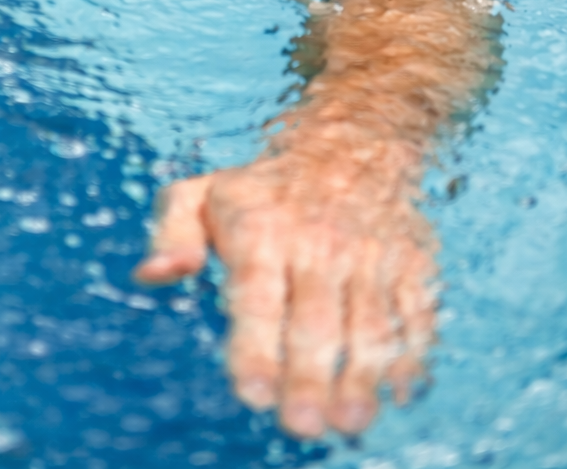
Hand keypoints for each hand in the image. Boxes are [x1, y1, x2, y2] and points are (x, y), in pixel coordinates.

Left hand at [134, 138, 436, 438]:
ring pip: (368, 322)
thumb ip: (172, 233)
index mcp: (262, 230)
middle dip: (310, 376)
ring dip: (362, 374)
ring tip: (350, 419)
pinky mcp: (411, 263)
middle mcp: (318, 243)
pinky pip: (415, 310)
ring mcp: (369, 254)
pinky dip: (411, 351)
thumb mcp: (202, 194)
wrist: (350, 142)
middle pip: (315, 320)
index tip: (254, 395)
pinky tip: (398, 390)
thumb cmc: (261, 188)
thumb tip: (151, 275)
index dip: (256, 347)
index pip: (258, 296)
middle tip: (303, 424)